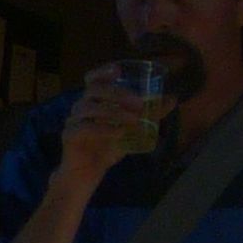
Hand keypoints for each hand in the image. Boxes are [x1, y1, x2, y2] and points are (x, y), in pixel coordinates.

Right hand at [59, 66, 163, 187]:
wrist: (88, 172)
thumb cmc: (108, 146)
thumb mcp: (132, 129)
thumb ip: (150, 114)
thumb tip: (172, 99)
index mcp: (94, 101)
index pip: (92, 79)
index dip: (102, 72)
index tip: (118, 70)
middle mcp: (82, 107)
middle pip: (93, 90)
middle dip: (117, 94)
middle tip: (139, 103)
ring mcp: (73, 121)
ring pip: (89, 108)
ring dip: (113, 112)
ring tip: (134, 120)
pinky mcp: (69, 136)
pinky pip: (83, 128)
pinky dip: (102, 129)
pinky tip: (118, 133)